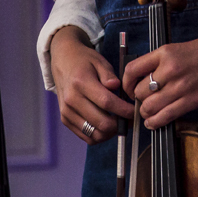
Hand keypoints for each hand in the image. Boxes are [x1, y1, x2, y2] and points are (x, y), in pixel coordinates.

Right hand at [49, 26, 133, 143]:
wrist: (63, 62)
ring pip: (95, 134)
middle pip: (101, 122)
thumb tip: (117, 87)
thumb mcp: (99, 61)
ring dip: (111, 132)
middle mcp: (72, 99)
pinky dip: (100, 135)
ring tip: (119, 123)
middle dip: (120, 124)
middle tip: (129, 119)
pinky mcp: (65, 120)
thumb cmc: (84, 61)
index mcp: (81, 82)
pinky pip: (86, 137)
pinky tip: (107, 125)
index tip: (134, 112)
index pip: (106, 102)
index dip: (124, 110)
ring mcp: (67, 112)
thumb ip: (109, 75)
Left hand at [121, 28, 197, 129]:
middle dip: (138, 99)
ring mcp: (180, 86)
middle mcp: (169, 69)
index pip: (131, 70)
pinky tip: (153, 122)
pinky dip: (155, 122)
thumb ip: (157, 64)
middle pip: (139, 92)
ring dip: (146, 112)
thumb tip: (139, 83)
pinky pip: (165, 116)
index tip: (128, 88)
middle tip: (144, 100)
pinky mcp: (191, 100)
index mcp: (163, 53)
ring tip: (149, 111)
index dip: (125, 83)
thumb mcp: (175, 49)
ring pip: (149, 107)